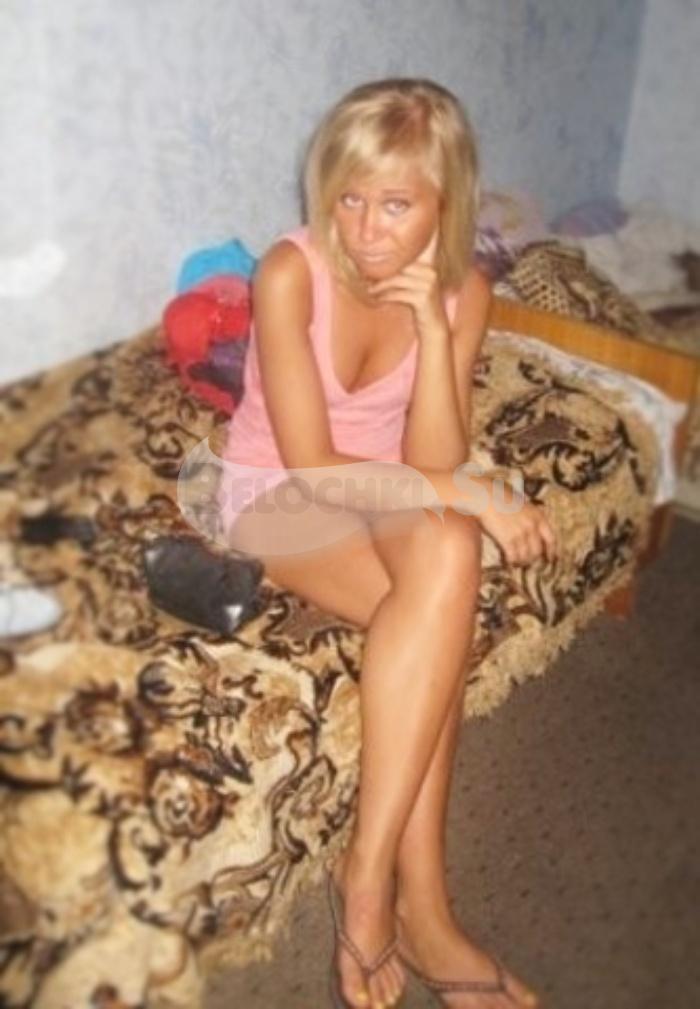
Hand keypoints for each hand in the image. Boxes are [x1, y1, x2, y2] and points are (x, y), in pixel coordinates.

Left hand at [365, 227, 447, 341]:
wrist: (433, 326)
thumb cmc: (418, 302)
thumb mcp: (410, 283)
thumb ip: (401, 271)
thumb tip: (376, 264)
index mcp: (429, 263)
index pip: (429, 240)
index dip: (431, 225)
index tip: (433, 208)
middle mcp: (431, 270)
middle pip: (400, 263)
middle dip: (382, 270)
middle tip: (364, 273)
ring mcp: (429, 283)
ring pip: (396, 278)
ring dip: (380, 285)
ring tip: (369, 289)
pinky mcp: (424, 296)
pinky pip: (398, 292)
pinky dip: (384, 296)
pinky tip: (377, 298)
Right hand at [478, 479, 557, 566]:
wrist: (486, 496)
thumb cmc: (501, 495)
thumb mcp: (522, 502)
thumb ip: (529, 513)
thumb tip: (530, 522)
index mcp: (539, 517)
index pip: (551, 539)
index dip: (551, 551)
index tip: (550, 559)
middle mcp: (532, 527)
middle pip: (537, 551)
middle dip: (532, 559)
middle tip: (526, 562)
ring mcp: (520, 534)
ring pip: (525, 556)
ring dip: (520, 562)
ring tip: (515, 562)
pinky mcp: (508, 540)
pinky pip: (512, 557)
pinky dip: (510, 561)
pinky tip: (507, 562)